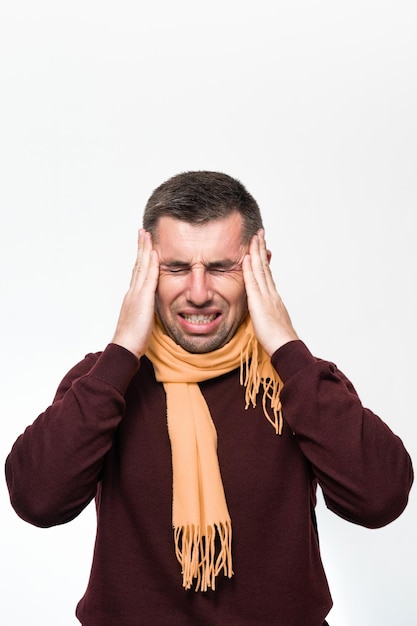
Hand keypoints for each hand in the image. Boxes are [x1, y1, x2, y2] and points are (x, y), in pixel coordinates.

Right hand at [112, 229, 159, 357]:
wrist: (124, 349)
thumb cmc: (132, 340)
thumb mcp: (141, 321)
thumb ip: (145, 312)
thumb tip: (150, 310)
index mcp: (133, 297)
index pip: (138, 273)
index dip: (141, 258)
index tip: (144, 245)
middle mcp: (133, 292)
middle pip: (137, 265)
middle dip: (141, 247)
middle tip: (142, 232)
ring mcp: (136, 295)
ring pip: (141, 267)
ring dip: (145, 249)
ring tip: (146, 235)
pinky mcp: (142, 300)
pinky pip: (149, 278)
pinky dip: (151, 264)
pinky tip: (154, 253)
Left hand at [242, 230, 297, 355]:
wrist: (286, 347)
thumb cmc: (279, 341)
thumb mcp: (271, 323)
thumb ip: (266, 314)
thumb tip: (264, 313)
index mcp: (273, 298)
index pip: (267, 274)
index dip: (263, 259)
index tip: (261, 246)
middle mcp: (271, 293)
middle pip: (265, 267)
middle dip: (261, 249)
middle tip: (260, 233)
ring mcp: (267, 297)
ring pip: (260, 270)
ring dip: (256, 252)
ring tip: (254, 237)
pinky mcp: (260, 303)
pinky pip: (253, 282)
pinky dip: (250, 269)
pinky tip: (247, 257)